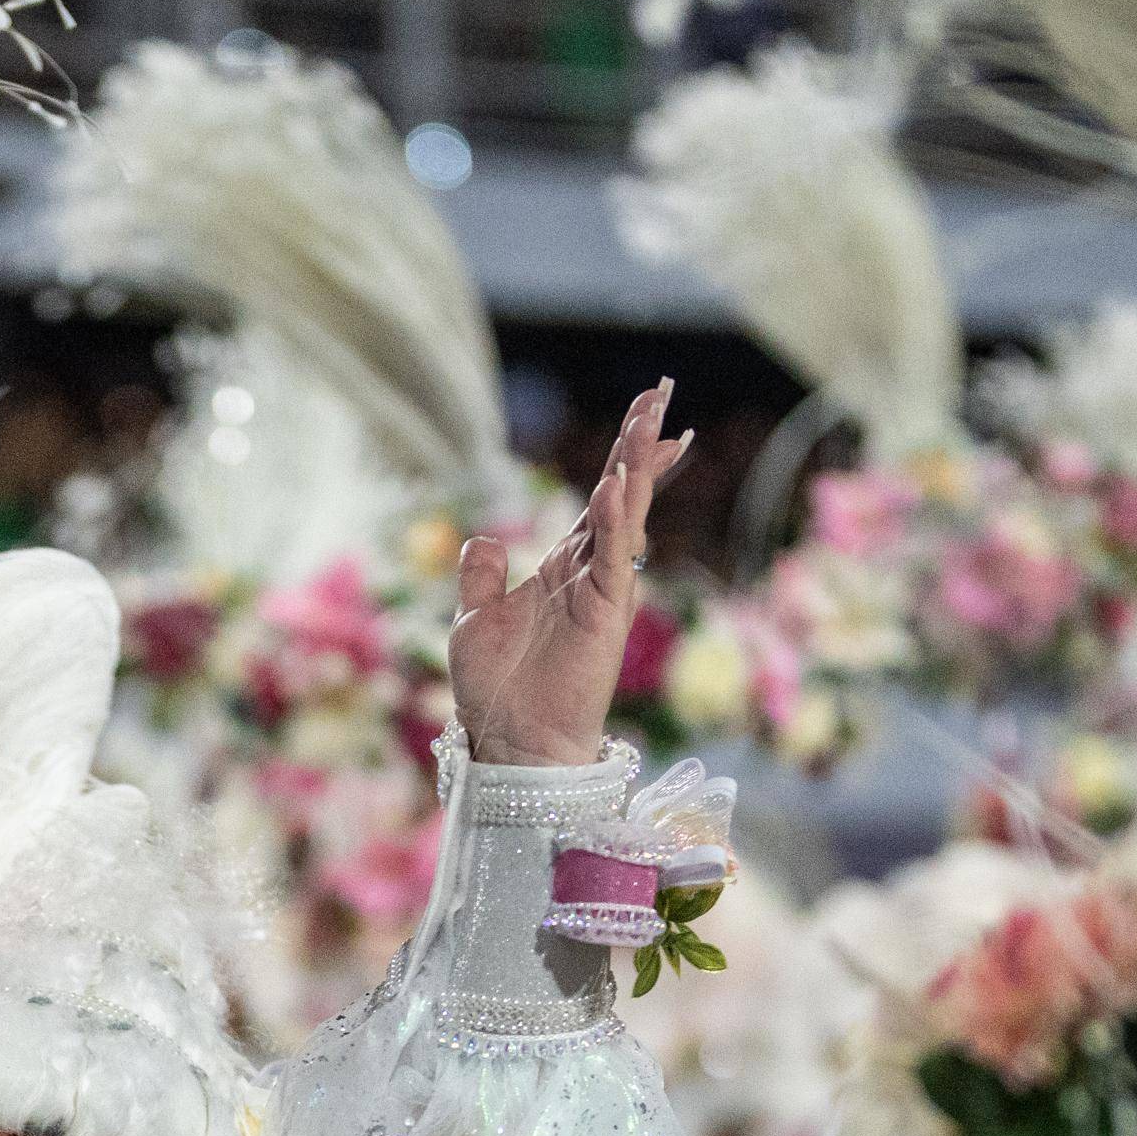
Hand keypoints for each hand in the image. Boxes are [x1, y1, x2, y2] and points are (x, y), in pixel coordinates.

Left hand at [451, 382, 689, 769]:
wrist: (512, 743)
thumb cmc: (497, 692)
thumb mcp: (474, 621)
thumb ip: (482, 576)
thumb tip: (486, 537)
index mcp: (566, 568)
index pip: (601, 501)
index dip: (623, 457)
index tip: (647, 413)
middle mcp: (592, 573)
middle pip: (624, 493)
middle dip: (641, 443)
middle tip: (662, 391)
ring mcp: (603, 591)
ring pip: (627, 515)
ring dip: (637, 466)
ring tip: (653, 419)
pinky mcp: (605, 614)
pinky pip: (614, 557)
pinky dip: (617, 521)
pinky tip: (618, 485)